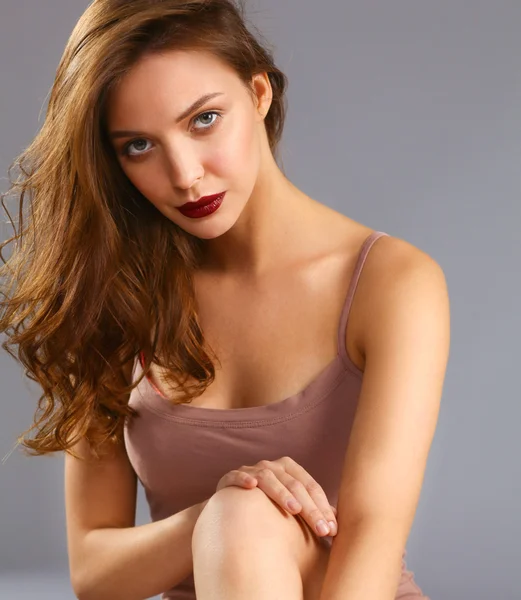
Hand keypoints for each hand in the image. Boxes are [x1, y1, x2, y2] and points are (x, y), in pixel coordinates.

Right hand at [215, 456, 337, 537]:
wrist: (231, 509)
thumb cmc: (267, 509)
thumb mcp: (290, 507)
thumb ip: (311, 510)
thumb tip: (336, 524)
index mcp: (289, 469)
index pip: (310, 486)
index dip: (322, 507)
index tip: (332, 530)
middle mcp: (271, 466)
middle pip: (294, 484)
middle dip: (310, 508)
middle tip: (321, 530)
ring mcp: (250, 470)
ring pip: (269, 477)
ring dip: (281, 492)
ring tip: (294, 509)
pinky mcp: (230, 477)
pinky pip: (236, 475)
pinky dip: (244, 478)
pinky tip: (251, 486)